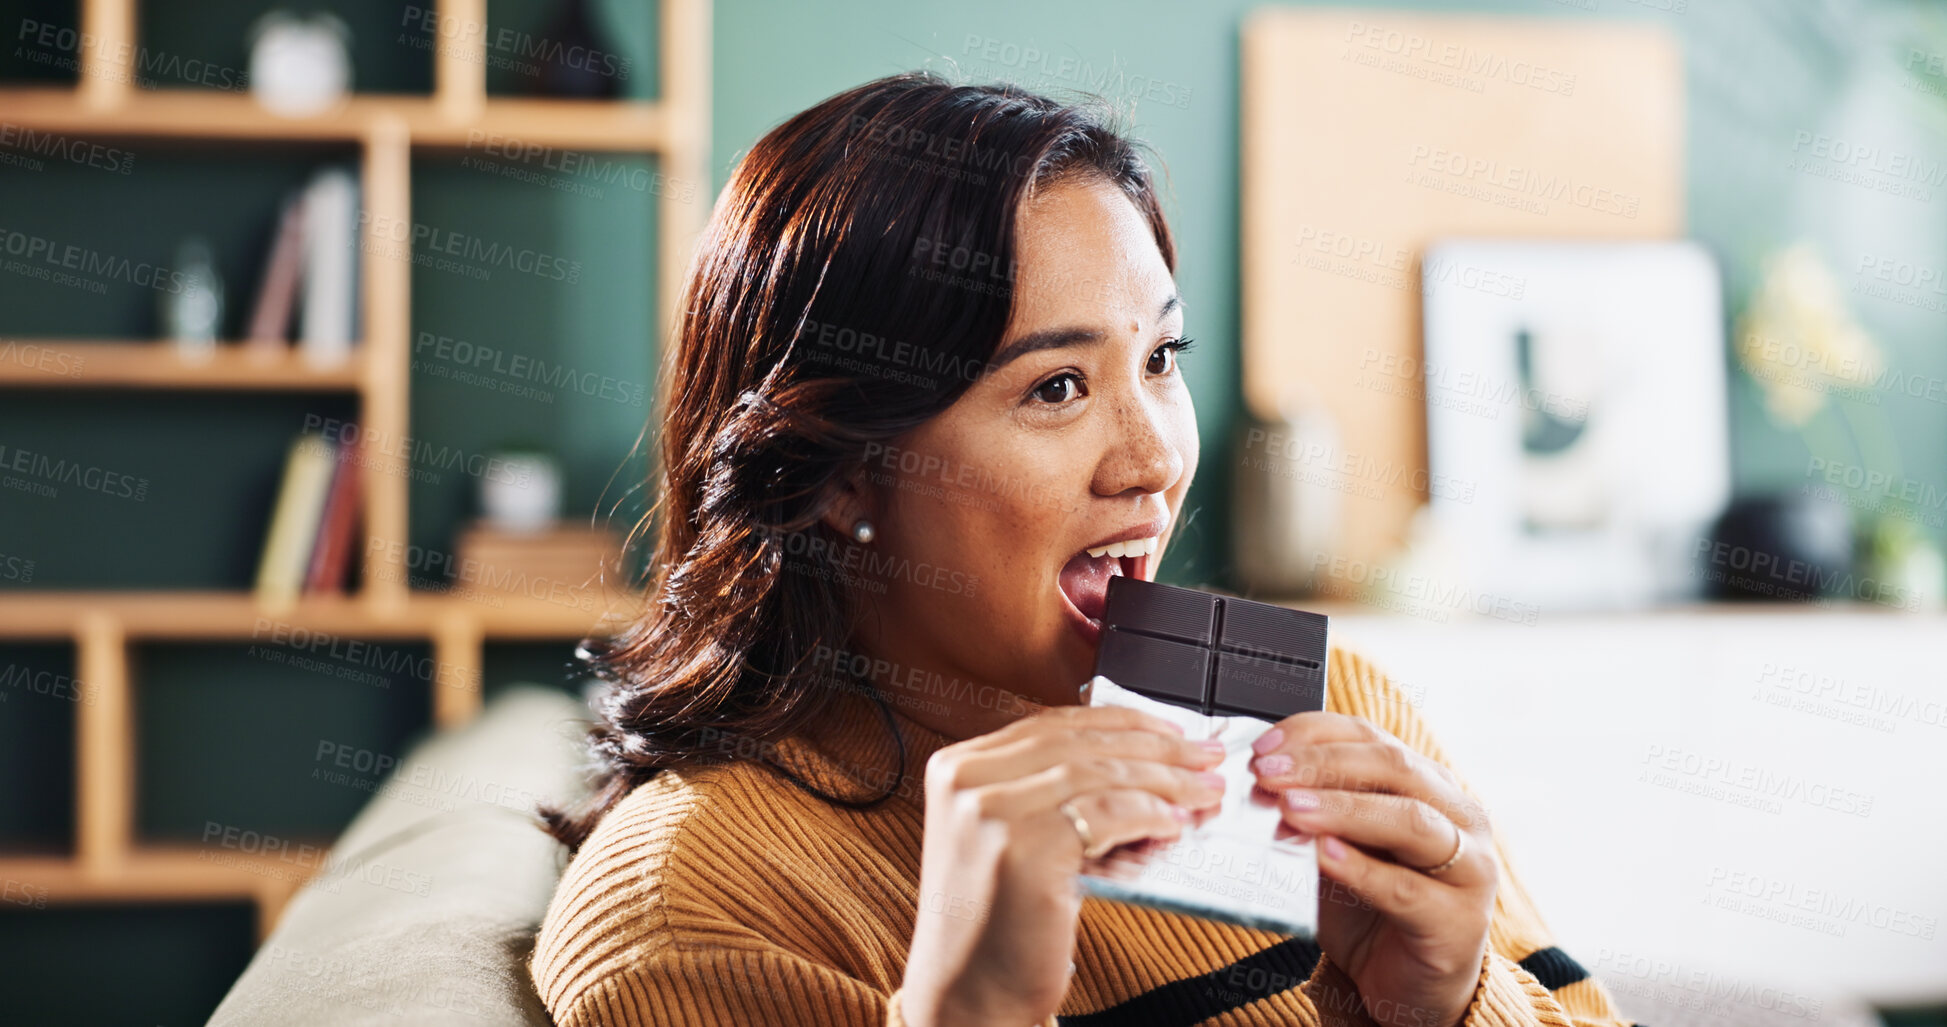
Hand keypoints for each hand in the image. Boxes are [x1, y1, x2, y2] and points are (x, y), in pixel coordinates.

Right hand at [897, 704, 1227, 1026]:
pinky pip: (1107, 815)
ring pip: (1099, 774)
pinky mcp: (1024, 850)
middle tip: (1205, 757)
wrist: (965, 995)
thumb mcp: (1011, 837)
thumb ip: (1054, 794)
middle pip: (1081, 745)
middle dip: (1156, 749)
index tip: (1170, 731)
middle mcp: (967, 782)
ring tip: (1203, 792)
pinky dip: (1150, 816)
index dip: (1122, 724)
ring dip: (1164, 781)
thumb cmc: (994, 925)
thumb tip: (1148, 769)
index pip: (1054, 724)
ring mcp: (991, 813)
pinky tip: (1173, 826)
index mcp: (956, 767)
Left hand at [1249, 713, 1496, 1026]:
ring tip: (1291, 808)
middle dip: (1324, 765)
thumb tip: (1260, 783)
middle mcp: (1458, 816)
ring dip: (1343, 809)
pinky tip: (1324, 855)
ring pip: (1409, 821)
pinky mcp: (1457, 921)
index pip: (1373, 738)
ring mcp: (1469, 867)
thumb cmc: (1373, 910)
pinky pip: (1406, 889)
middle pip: (1394, 768)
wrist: (1410, 988)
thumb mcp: (1339, 849)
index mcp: (1429, 785)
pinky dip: (1361, 869)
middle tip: (1270, 774)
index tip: (1265, 746)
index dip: (1317, 734)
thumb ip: (1314, 814)